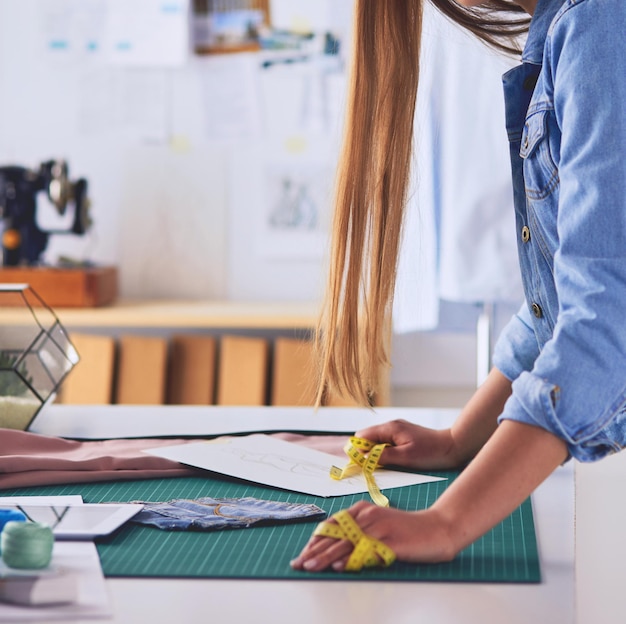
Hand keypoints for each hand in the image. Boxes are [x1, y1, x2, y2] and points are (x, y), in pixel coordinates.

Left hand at [290, 501, 454, 571]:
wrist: (437, 528)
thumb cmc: (406, 531)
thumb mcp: (378, 528)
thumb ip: (358, 536)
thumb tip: (334, 555)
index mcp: (362, 511)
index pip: (332, 525)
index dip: (315, 541)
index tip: (303, 554)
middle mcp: (367, 516)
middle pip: (335, 534)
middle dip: (314, 550)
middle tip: (298, 564)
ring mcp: (379, 527)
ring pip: (345, 542)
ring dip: (325, 556)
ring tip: (310, 566)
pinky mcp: (390, 541)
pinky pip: (366, 551)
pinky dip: (351, 558)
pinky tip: (339, 565)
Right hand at [355, 419, 459, 469]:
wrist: (453, 447)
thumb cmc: (431, 452)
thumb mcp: (405, 457)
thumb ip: (383, 456)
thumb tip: (363, 457)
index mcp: (390, 428)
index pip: (362, 435)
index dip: (357, 449)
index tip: (357, 464)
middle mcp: (391, 426)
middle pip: (368, 438)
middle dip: (365, 452)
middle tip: (370, 468)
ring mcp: (397, 430)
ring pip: (377, 441)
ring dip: (375, 453)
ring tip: (382, 466)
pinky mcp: (403, 436)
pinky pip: (386, 443)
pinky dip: (384, 452)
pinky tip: (392, 461)